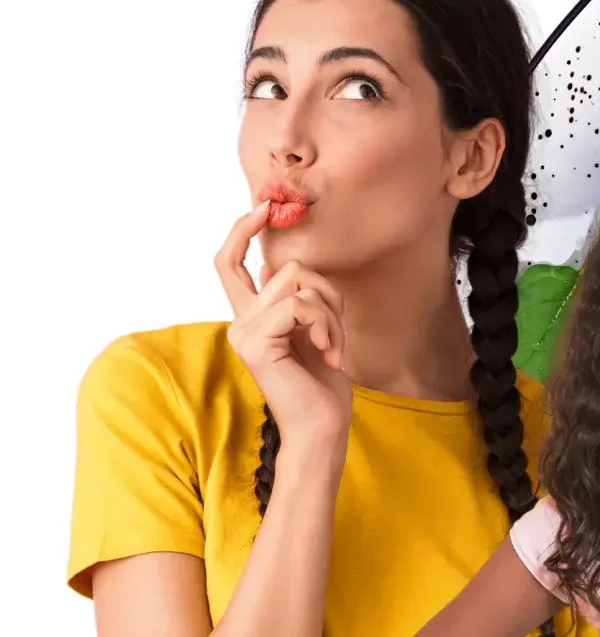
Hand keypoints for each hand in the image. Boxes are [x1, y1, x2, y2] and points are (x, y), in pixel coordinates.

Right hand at [214, 202, 352, 455]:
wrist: (322, 427)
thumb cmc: (322, 384)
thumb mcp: (313, 330)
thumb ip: (294, 300)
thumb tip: (275, 264)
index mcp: (250, 318)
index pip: (228, 263)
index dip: (242, 231)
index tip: (264, 209)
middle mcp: (239, 323)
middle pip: (288, 268)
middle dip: (327, 294)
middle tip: (334, 334)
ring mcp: (244, 332)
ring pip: (298, 284)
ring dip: (330, 314)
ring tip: (332, 348)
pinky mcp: (256, 343)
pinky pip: (299, 305)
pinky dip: (325, 325)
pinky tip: (328, 353)